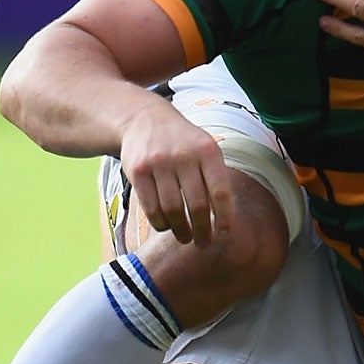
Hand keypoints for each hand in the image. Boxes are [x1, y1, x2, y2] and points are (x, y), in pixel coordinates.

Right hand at [117, 102, 232, 244]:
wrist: (145, 120)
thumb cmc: (184, 143)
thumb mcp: (206, 149)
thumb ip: (216, 179)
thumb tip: (226, 221)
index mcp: (208, 151)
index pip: (221, 192)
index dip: (225, 218)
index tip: (225, 235)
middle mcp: (184, 156)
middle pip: (197, 205)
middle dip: (203, 231)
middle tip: (204, 244)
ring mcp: (158, 162)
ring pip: (172, 210)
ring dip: (181, 230)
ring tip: (186, 237)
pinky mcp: (137, 171)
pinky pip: (151, 207)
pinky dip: (161, 223)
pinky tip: (166, 226)